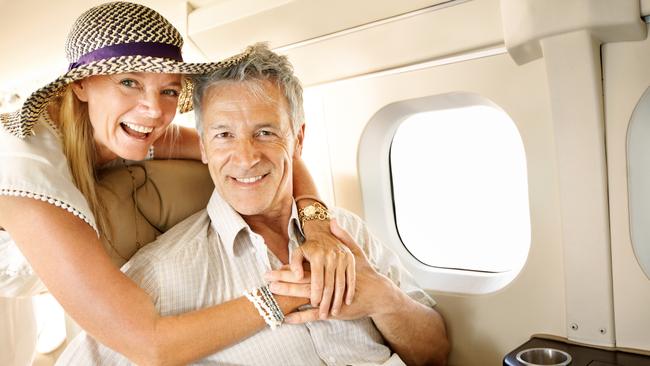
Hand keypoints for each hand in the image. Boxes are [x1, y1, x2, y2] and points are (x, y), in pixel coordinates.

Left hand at [269, 219, 397, 323]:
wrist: (379, 293)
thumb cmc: (365, 271)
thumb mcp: (355, 252)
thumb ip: (343, 236)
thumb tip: (333, 221)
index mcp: (332, 266)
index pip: (306, 268)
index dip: (288, 269)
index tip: (272, 270)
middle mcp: (330, 281)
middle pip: (303, 281)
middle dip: (284, 282)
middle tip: (267, 282)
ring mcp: (331, 297)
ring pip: (307, 297)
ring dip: (289, 298)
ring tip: (273, 297)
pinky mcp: (334, 310)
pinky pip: (314, 316)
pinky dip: (300, 317)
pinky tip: (286, 319)